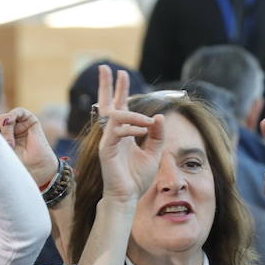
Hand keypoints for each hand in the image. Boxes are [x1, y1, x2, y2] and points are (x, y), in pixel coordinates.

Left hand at [0, 104, 59, 186]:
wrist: (35, 171)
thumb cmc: (14, 166)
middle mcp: (4, 126)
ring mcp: (16, 122)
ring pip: (0, 116)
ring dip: (3, 131)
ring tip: (8, 146)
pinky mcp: (28, 119)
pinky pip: (16, 112)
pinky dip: (11, 119)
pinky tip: (10, 127)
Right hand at [95, 64, 165, 204]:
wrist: (127, 197)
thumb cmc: (137, 178)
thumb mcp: (154, 153)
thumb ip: (157, 134)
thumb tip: (159, 116)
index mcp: (122, 133)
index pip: (120, 106)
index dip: (121, 90)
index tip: (121, 73)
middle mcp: (112, 134)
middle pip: (106, 104)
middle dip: (107, 85)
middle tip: (105, 67)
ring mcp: (108, 141)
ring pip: (116, 116)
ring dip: (134, 115)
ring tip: (148, 123)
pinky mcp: (106, 150)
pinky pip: (117, 131)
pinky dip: (131, 128)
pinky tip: (143, 131)